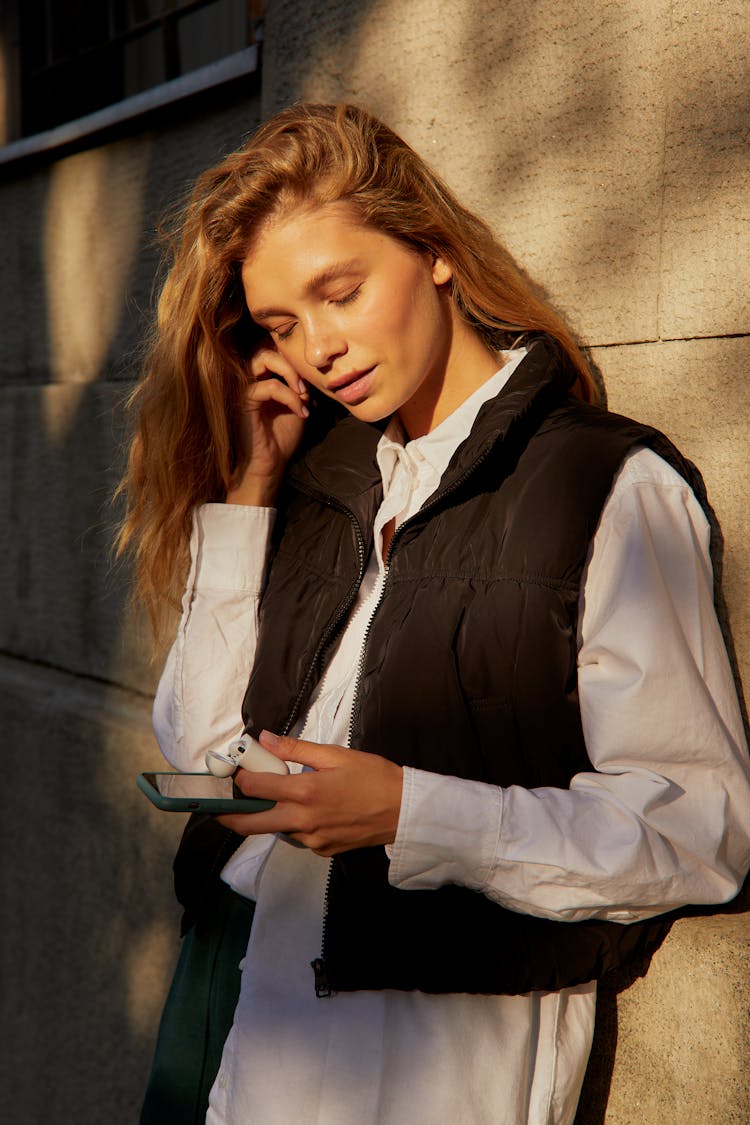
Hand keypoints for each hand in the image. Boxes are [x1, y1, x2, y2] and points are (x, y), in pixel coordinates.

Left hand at [217, 730, 403, 856]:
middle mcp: (303, 820)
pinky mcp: (322, 850)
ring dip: (271, 816)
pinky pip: (298, 837)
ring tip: (281, 797)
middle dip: (230, 815)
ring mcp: (312, 840)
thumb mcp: (335, 755)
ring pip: (277, 830)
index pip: (256, 788)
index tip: (238, 771)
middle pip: (251, 824)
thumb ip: (295, 749)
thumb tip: (264, 740)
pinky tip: (312, 810)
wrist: (404, 810)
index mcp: (305, 792)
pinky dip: (296, 824)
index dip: (241, 778)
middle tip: (219, 808)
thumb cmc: (374, 778)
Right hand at [227, 340, 308, 505]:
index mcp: (261, 376)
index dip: (293, 357)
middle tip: (306, 384)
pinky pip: (270, 386)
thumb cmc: (281, 437)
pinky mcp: (244, 400)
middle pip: (265, 346)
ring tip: (304, 393)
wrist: (269, 463)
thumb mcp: (298, 405)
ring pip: (262, 357)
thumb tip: (309, 368)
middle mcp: (249, 377)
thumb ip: (300, 384)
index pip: (273, 350)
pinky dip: (290, 398)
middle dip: (290, 360)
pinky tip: (301, 413)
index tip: (311, 379)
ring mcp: (244, 387)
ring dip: (289, 372)